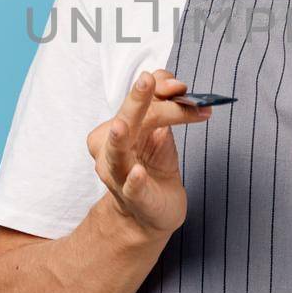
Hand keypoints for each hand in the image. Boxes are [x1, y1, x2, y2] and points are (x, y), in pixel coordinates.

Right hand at [85, 69, 211, 236]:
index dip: (156, 89)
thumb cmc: (153, 164)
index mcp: (116, 129)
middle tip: (146, 81)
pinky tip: (138, 173)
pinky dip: (133, 181)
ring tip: (122, 126)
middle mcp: (110, 150)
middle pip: (124, 121)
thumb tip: (174, 84)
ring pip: (117, 153)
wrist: (150, 211)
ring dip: (118, 139)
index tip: (181, 87)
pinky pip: (131, 189)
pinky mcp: (134, 198)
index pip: (134, 102)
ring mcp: (119, 175)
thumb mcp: (160, 128)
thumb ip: (163, 101)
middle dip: (136, 101)